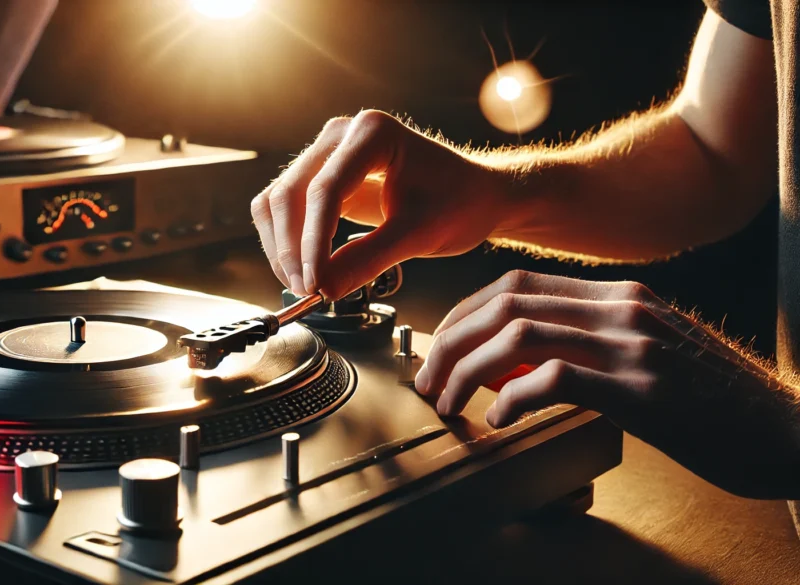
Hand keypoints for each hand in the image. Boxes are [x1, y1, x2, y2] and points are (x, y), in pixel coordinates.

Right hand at [251, 110, 509, 299]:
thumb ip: (367, 259)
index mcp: (372, 134)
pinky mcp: (322, 177)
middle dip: (292, 247)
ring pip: (279, 200)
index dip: (313, 242)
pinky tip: (303, 270)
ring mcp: (328, 154)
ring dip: (282, 246)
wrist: (475, 195)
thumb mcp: (418, 234)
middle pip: (291, 192)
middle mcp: (342, 135)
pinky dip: (287, 241)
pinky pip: (286, 208)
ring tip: (303, 285)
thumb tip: (323, 288)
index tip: (314, 282)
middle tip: (306, 289)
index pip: (325, 190)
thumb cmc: (459, 202)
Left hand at [414, 270, 799, 498]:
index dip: (464, 314)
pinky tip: (500, 420)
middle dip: (450, 341)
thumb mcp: (647, 354)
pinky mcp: (643, 389)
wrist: (788, 430)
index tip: (440, 346)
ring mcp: (634, 344)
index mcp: (619, 295)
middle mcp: (623, 308)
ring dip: (467, 372)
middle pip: (504, 304)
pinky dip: (512, 399)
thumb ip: (586, 346)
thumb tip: (512, 367)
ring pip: (517, 336)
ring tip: (450, 403)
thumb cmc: (713, 401)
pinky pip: (554, 379)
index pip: (515, 284)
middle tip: (428, 379)